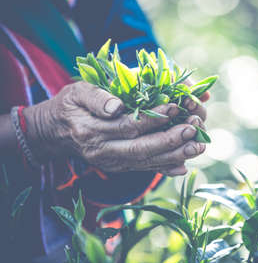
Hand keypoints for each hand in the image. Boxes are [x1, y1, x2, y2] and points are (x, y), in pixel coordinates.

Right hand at [23, 82, 205, 175]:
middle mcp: (103, 151)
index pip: (129, 125)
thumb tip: (116, 107)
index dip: (154, 117)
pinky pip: (144, 169)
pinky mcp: (119, 166)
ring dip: (175, 155)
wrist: (55, 134)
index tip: (176, 106)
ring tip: (198, 146)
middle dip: (171, 140)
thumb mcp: (76, 93)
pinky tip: (183, 166)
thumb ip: (96, 97)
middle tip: (194, 128)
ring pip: (147, 162)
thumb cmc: (69, 106)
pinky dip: (165, 169)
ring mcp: (112, 162)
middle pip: (142, 148)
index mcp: (91, 130)